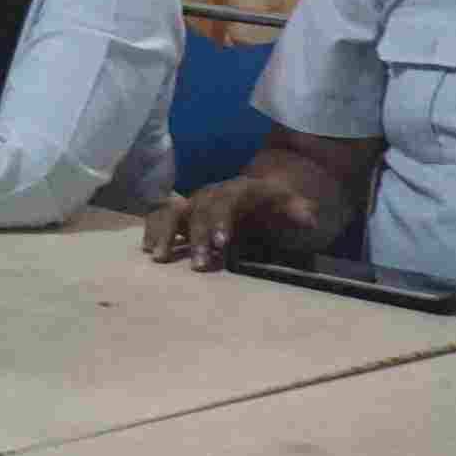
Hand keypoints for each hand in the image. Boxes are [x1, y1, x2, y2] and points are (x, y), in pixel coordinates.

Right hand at [144, 174, 323, 271]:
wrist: (262, 193)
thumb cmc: (278, 205)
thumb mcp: (295, 204)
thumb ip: (300, 210)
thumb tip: (307, 218)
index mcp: (240, 190)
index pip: (227, 200)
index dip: (222, 219)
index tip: (222, 243)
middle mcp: (212, 194)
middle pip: (198, 210)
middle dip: (196, 238)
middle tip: (200, 265)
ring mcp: (195, 203)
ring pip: (173, 211)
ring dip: (165, 233)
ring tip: (159, 257)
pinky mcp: (183, 215)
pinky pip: (162, 217)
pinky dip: (153, 230)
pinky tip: (148, 249)